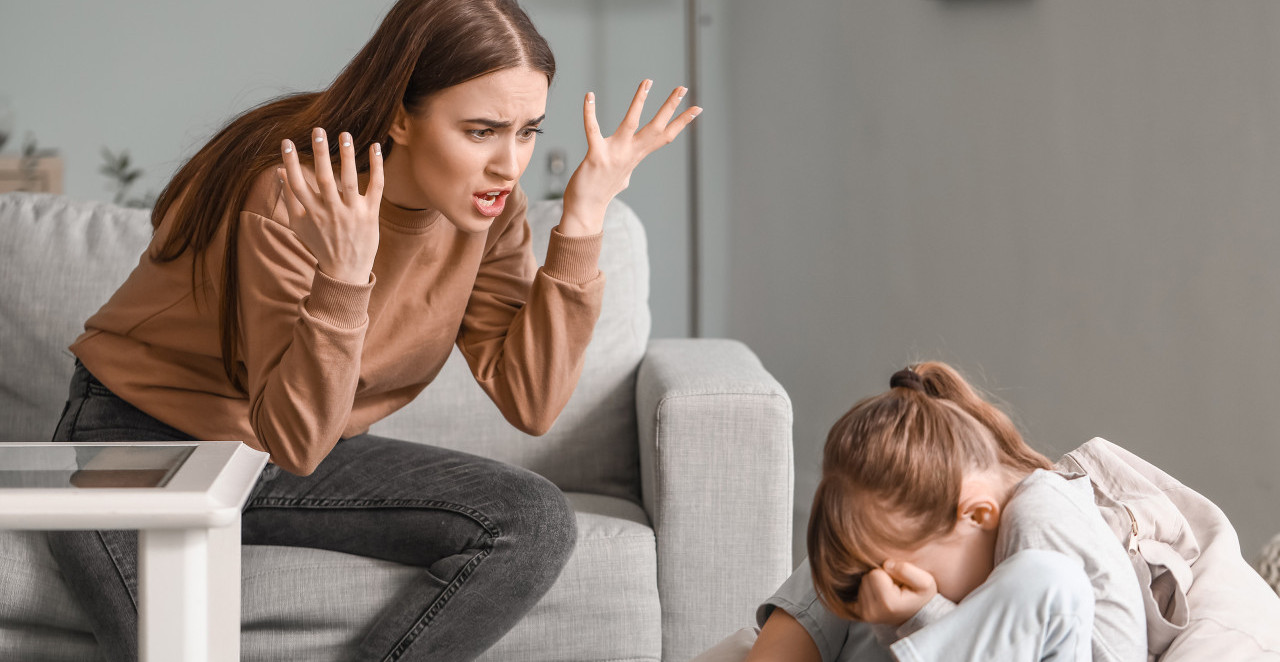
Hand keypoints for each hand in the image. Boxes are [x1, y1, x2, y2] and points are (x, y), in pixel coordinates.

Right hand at [278, 127, 383, 283]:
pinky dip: (376, 167)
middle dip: (320, 154)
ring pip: (349, 181)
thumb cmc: (320, 244)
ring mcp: (352, 213)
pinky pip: (376, 187)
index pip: (297, 184)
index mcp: (311, 213)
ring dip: (347, 156)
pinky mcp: (370, 215)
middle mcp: (330, 212)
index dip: (291, 163)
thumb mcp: (299, 224)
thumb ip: (289, 197)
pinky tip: (375, 146)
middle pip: (323, 179)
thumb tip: (279, 170)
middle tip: (317, 130)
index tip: (287, 142)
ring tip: (344, 134)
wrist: (345, 272)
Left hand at [559, 80, 701, 235]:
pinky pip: (592, 130)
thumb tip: (627, 174)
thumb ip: (625, 169)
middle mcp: (631, 153)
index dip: (682, 122)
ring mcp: (615, 154)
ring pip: (631, 123)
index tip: (696, 108)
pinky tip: (589, 96)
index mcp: (637, 155)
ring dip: (640, 101)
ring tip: (648, 81)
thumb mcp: (621, 177)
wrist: (586, 210)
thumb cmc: (600, 192)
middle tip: (682, 88)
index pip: (665, 136)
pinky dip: (590, 113)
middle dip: (670, 107)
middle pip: (656, 127)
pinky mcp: (596, 156)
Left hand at [849, 560, 937, 627]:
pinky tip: (874, 593)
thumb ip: (906, 570)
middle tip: (893, 586)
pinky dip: (861, 590)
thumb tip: (886, 564)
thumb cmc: (921, 596)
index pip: (875, 573)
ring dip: (872, 584)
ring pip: (860, 584)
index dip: (887, 572)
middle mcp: (872, 612)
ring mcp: (864, 615)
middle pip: (865, 578)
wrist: (918, 615)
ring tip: (888, 591)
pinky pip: (851, 593)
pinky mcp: (859, 614)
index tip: (898, 581)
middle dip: (878, 577)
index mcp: (888, 603)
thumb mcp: (924, 581)